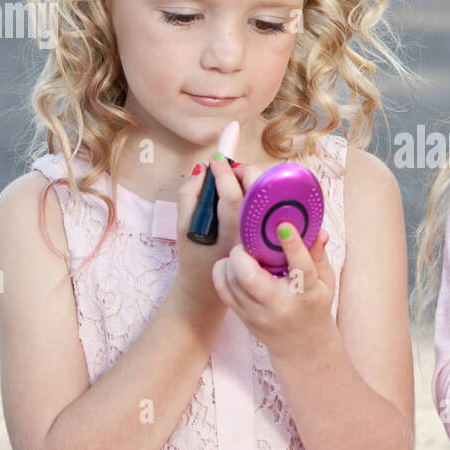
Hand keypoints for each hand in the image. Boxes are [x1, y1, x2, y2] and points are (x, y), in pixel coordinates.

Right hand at [170, 122, 267, 314]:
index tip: (215, 159)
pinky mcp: (267, 235)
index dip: (224, 171)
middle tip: (229, 167)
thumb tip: (201, 171)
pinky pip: (266, 206)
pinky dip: (257, 193)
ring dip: (251, 180)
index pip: (232, 194)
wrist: (208, 290)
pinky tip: (245, 192)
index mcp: (229, 233)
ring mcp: (261, 234)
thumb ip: (188, 196)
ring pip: (264, 196)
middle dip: (244, 170)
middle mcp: (251, 233)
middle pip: (256, 191)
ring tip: (235, 178)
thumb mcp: (182, 228)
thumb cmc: (194, 257)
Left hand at [212, 223, 339, 361]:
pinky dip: (222, 272)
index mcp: (306, 294)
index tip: (283, 225)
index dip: (292, 245)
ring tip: (243, 254)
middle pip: (250, 278)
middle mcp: (280, 305)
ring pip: (231, 282)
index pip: (301, 269)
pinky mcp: (242, 317)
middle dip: (242, 254)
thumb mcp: (325, 281)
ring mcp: (257, 314)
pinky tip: (232, 265)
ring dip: (231, 261)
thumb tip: (318, 230)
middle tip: (248, 244)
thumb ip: (318, 254)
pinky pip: (223, 290)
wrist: (302, 344)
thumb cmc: (314, 305)